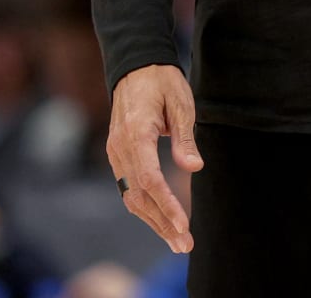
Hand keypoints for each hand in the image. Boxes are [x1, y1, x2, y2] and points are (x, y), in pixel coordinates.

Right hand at [107, 64, 203, 252]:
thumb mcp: (181, 103)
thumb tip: (194, 167)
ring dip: (154, 221)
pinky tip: (161, 221)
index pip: (150, 179)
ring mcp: (115, 153)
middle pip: (139, 196)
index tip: (184, 225)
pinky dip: (145, 207)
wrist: (135, 65)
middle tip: (185, 245)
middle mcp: (120, 148)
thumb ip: (185, 137)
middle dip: (162, 223)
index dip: (167, 205)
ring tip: (177, 241)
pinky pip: (128, 188)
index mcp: (136, 134)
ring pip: (131, 196)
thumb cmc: (162, 82)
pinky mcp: (117, 155)